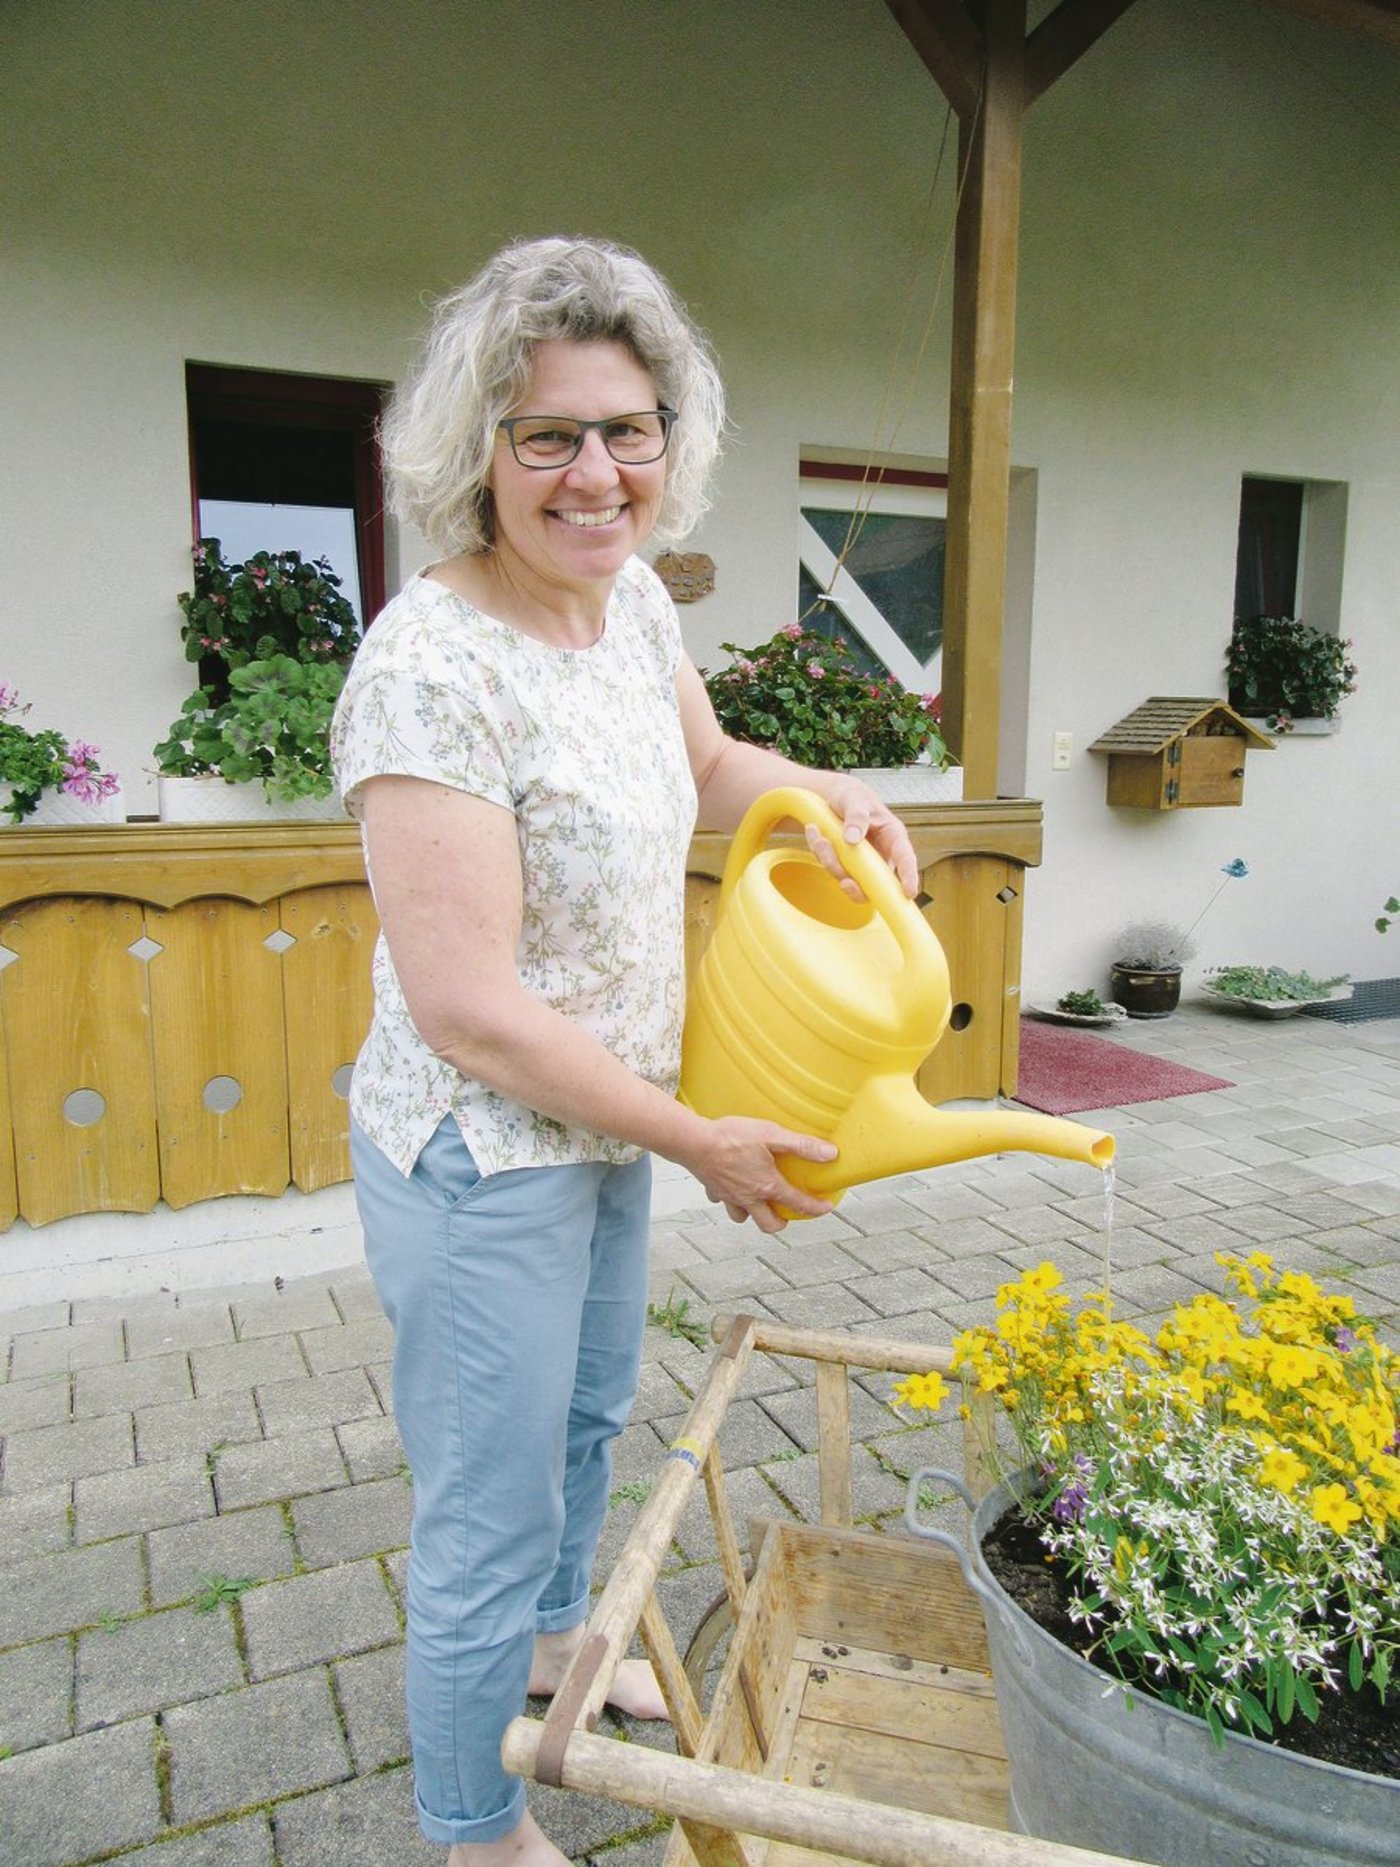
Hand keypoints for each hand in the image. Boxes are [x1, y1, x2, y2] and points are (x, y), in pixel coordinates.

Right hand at [691, 1117, 837, 1233]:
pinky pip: (723, 1202)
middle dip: (781, 1222)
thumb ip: (802, 1145)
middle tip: (787, 1212)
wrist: (693, 1141)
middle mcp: (749, 1197)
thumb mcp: (772, 1134)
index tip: (826, 1208)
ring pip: (743, 1217)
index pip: (797, 1203)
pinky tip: (732, 1185)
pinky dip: (729, 1199)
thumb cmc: (730, 1137)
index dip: (815, 1208)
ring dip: (753, 1213)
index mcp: (766, 1186)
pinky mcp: (713, 1189)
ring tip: (758, 1200)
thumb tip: (830, 1154)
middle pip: (769, 1225)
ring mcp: (729, 1196)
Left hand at [802, 774, 919, 899]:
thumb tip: (853, 840)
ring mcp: (862, 862)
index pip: (905, 858)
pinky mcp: (845, 864)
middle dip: (857, 885)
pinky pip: (831, 867)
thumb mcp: (854, 799)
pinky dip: (820, 853)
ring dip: (829, 860)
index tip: (909, 892)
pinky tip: (814, 832)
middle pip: (875, 882)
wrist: (832, 797)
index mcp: (892, 836)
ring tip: (818, 836)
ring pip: (848, 877)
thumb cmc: (851, 795)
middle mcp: (880, 853)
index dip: (909, 876)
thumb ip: (856, 816)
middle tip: (844, 882)